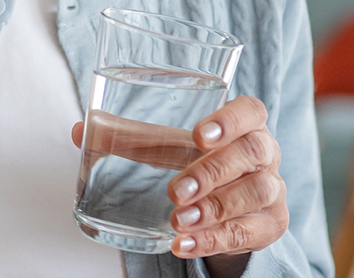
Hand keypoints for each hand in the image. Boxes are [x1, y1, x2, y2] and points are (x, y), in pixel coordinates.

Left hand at [70, 96, 287, 269]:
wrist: (230, 205)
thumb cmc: (196, 161)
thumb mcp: (170, 147)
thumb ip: (129, 137)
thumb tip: (80, 131)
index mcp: (244, 123)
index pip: (251, 110)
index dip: (229, 119)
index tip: (198, 135)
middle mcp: (266, 153)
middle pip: (251, 154)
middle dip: (212, 172)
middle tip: (175, 191)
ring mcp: (273, 189)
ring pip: (254, 193)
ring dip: (214, 209)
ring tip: (178, 221)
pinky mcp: (270, 224)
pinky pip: (248, 232)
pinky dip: (214, 240)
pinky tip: (184, 244)